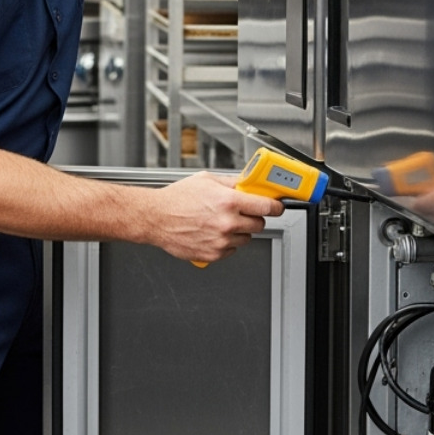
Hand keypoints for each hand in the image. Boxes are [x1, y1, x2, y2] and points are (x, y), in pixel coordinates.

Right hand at [141, 172, 284, 263]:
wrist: (156, 218)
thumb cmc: (177, 198)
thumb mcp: (206, 180)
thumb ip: (231, 182)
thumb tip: (248, 183)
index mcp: (229, 201)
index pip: (267, 207)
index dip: (275, 206)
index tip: (277, 206)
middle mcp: (228, 222)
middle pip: (260, 224)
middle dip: (254, 217)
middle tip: (242, 212)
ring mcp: (221, 240)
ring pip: (246, 238)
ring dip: (239, 231)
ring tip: (221, 222)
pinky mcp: (214, 254)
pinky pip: (232, 250)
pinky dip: (226, 243)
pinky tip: (213, 232)